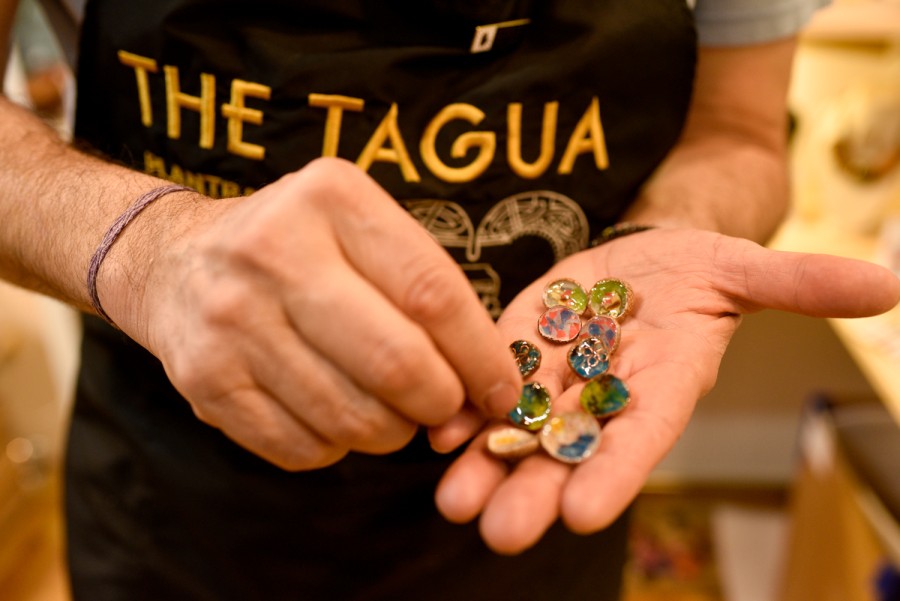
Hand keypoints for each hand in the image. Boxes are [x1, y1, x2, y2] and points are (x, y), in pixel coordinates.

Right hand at [100, 158, 521, 469]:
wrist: (174, 260)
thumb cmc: (295, 247)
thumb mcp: (358, 230)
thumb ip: (422, 293)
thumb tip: (481, 393)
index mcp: (331, 199)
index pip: (433, 293)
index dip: (481, 356)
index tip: (504, 392)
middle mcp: (274, 252)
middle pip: (396, 363)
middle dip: (441, 403)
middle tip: (445, 408)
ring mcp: (232, 320)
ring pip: (353, 418)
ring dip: (391, 431)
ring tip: (386, 409)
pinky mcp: (205, 380)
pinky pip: (304, 449)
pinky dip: (337, 447)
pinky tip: (331, 413)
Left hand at [433, 227, 899, 552]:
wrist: (642, 261)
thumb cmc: (698, 272)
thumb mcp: (746, 269)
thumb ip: (798, 283)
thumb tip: (887, 285)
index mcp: (660, 390)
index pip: (640, 439)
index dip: (616, 474)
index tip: (585, 514)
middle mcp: (604, 400)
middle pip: (570, 455)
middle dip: (536, 494)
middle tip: (501, 533)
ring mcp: (555, 382)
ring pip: (518, 435)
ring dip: (484, 469)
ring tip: (452, 501)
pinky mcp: (516, 354)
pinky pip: (487, 392)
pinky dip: (462, 416)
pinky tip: (437, 435)